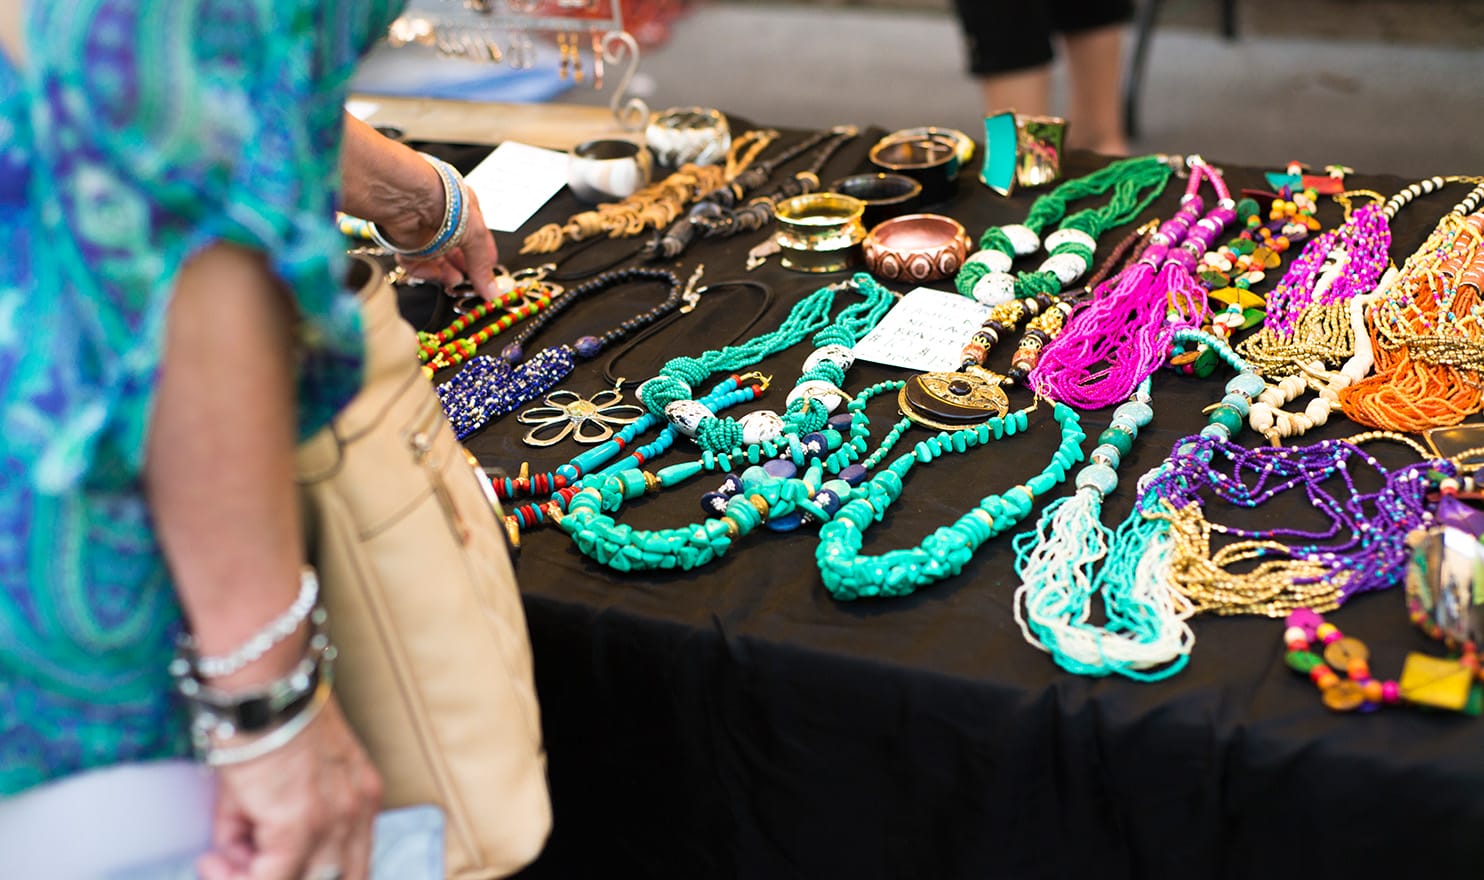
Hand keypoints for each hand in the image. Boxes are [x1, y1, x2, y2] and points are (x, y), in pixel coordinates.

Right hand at [198, 699, 381, 879]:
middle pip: (336, 879)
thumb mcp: (278, 779)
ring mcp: (332, 822)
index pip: (352, 866)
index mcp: (362, 798)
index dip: (308, 875)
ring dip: (253, 878)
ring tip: (221, 862)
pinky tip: (210, 861)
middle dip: (284, 879)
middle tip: (245, 867)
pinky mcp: (298, 828)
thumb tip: (233, 858)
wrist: (263, 688)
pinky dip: (233, 877)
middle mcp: (358, 813)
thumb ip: (263, 826)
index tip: (261, 863)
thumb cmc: (266, 718)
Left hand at [380, 187, 501, 301]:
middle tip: (470, 286)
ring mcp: (426, 234)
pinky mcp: (407, 243)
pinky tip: (433, 273)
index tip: (488, 280)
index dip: (483, 261)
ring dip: (444, 273)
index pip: (478, 243)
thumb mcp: (476, 236)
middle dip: (463, 270)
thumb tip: (493, 291)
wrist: (412, 197)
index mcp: (466, 214)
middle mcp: (445, 223)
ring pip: (436, 262)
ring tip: (453, 280)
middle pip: (456, 255)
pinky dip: (424, 271)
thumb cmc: (446, 202)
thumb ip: (482, 267)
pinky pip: (416, 264)